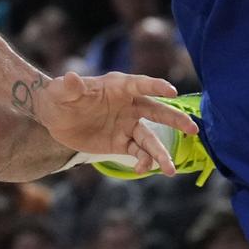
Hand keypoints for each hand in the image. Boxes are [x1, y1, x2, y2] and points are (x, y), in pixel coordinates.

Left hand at [31, 70, 198, 172]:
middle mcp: (128, 105)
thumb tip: (71, 77)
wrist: (55, 117)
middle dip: (175, 120)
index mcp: (118, 87)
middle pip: (157, 112)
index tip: (172, 92)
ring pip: (150, 139)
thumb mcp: (61, 92)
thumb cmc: (59, 97)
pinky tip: (141, 170)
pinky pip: (138, 152)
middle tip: (193, 129)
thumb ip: (70, 87)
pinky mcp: (122, 142)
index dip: (155, 87)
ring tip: (171, 170)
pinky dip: (143, 162)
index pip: (140, 84)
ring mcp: (127, 125)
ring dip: (161, 153)